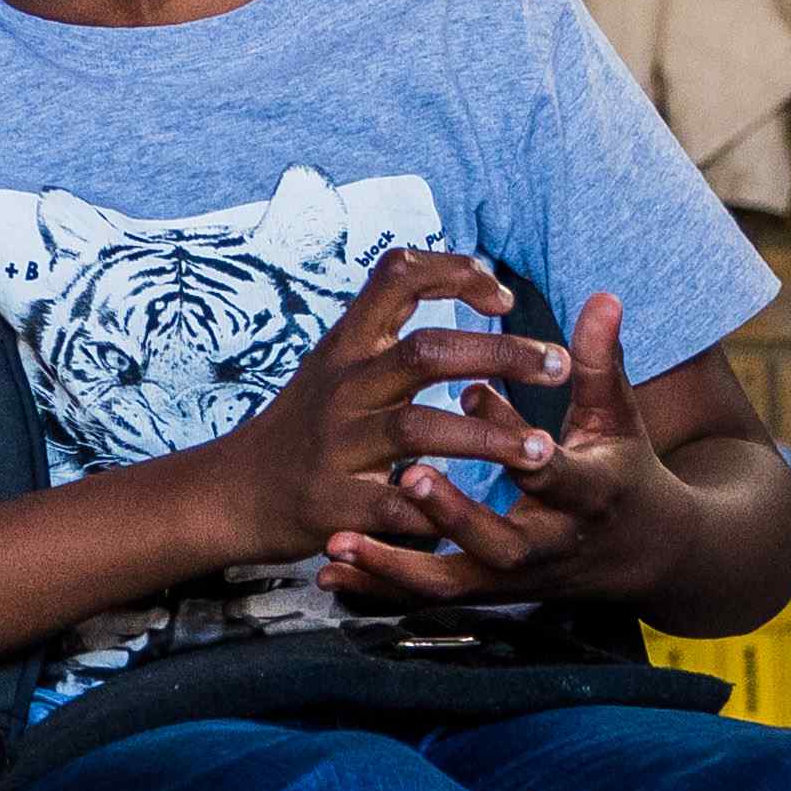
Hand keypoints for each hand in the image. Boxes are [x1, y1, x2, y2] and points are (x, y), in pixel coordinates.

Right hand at [179, 251, 571, 572]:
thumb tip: (458, 272)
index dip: (453, 273)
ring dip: (485, 439)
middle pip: (426, 353)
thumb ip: (390, 328)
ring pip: (417, 429)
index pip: (396, 277)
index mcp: (347, 346)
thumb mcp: (335, 362)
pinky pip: (393, 507)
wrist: (232, 493)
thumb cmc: (304, 424)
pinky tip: (471, 517)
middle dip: (500, 355)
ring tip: (539, 451)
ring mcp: (335, 445)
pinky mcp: (332, 504)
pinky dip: (434, 510)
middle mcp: (342, 387)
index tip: (502, 296)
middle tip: (558, 367)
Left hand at [321, 290, 681, 610]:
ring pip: (449, 582)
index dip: (525, 449)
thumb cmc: (620, 470)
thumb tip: (603, 298)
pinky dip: (376, 586)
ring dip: (392, 565)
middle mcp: (547, 543)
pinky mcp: (483, 590)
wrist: (637, 553)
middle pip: (498, 542)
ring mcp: (511, 575)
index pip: (556, 475)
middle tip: (405, 478)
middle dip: (453, 515)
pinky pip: (423, 593)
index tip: (482, 411)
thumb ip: (601, 363)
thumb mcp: (617, 419)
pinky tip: (328, 572)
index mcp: (588, 495)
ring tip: (338, 543)